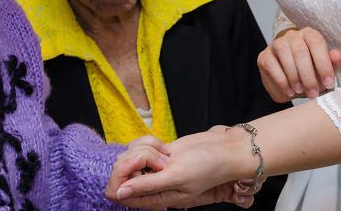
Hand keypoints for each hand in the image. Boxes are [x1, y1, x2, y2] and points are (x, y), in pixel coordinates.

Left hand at [106, 130, 255, 208]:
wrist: (222, 150)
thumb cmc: (206, 167)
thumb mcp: (177, 177)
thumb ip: (148, 185)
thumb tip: (119, 193)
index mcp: (154, 198)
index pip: (118, 193)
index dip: (120, 176)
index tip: (138, 164)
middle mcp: (150, 185)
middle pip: (120, 170)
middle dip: (136, 158)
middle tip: (159, 159)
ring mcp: (151, 169)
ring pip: (129, 155)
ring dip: (145, 149)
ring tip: (166, 154)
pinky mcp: (155, 154)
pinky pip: (137, 145)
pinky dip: (149, 141)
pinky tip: (165, 147)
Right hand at [257, 27, 340, 101]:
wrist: (291, 85)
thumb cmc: (310, 74)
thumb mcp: (325, 71)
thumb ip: (333, 63)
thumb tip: (336, 54)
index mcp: (310, 35)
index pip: (316, 42)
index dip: (323, 63)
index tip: (329, 83)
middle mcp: (292, 35)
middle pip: (300, 50)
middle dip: (308, 75)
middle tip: (313, 93)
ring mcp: (276, 44)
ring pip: (284, 52)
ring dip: (294, 75)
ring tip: (300, 91)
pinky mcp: (264, 56)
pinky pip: (271, 64)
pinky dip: (282, 80)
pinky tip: (289, 90)